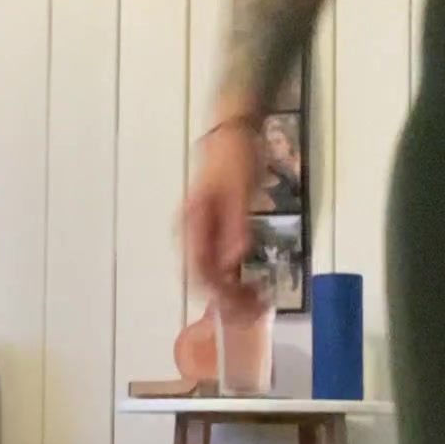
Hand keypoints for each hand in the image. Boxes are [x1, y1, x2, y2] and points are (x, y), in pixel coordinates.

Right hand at [183, 121, 258, 298]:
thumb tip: (234, 260)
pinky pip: (213, 264)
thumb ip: (236, 226)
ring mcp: (195, 233)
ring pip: (206, 275)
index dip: (221, 292)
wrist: (231, 135)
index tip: (245, 303)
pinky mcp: (206, 233)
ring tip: (256, 300)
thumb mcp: (241, 192)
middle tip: (256, 308)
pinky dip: (230, 278)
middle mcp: (188, 230)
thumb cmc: (235, 159)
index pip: (200, 268)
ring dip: (229, 292)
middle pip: (200, 278)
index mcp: (193, 220)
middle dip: (227, 299)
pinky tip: (247, 283)